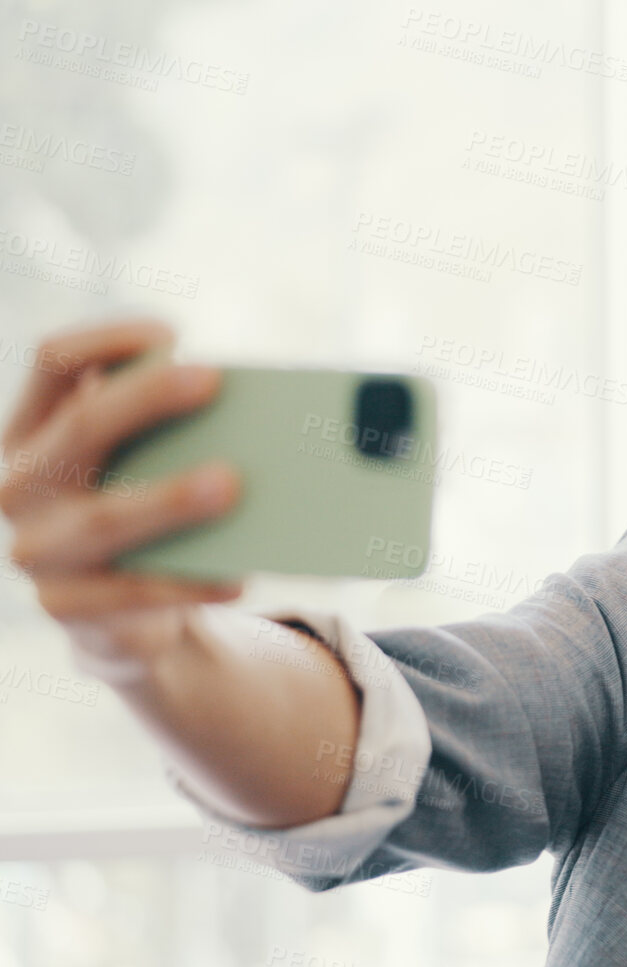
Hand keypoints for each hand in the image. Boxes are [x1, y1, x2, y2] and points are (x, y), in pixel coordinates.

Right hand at [1, 319, 242, 681]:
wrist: (120, 611)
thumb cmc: (141, 505)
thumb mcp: (141, 460)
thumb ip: (165, 427)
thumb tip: (243, 402)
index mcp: (34, 429)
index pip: (54, 361)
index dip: (109, 338)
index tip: (173, 333)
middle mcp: (21, 483)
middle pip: (82, 426)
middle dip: (147, 398)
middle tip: (214, 378)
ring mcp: (37, 547)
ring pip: (105, 518)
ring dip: (170, 499)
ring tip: (232, 483)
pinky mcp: (67, 605)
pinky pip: (132, 593)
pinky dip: (188, 583)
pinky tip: (238, 576)